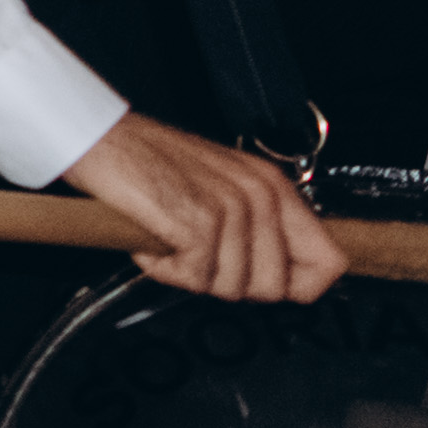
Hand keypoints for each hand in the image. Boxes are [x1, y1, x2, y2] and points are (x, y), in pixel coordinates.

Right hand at [62, 114, 347, 303]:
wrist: (98, 139)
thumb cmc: (151, 163)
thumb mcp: (223, 186)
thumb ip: (259, 225)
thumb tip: (283, 278)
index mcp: (273, 187)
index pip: (329, 262)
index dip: (298, 285)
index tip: (262, 281)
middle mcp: (260, 196)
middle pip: (275, 287)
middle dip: (232, 283)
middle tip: (197, 257)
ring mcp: (231, 210)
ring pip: (234, 288)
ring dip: (192, 275)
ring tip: (169, 240)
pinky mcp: (198, 224)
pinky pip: (194, 279)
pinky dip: (166, 270)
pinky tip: (152, 242)